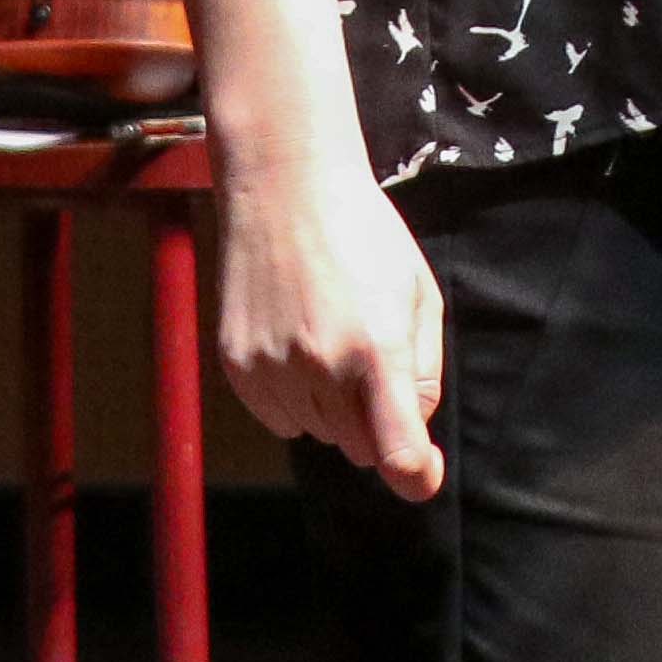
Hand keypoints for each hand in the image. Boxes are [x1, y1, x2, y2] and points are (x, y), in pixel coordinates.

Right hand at [212, 142, 446, 499]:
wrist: (284, 185)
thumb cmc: (363, 234)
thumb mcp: (418, 294)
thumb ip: (425, 371)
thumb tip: (414, 433)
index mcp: (377, 347)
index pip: (397, 453)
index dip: (416, 475)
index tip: (422, 470)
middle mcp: (321, 364)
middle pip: (360, 449)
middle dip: (375, 422)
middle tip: (370, 361)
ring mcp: (272, 367)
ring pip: (320, 433)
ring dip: (333, 406)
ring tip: (329, 335)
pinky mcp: (237, 365)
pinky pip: (279, 417)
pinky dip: (294, 397)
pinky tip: (296, 342)